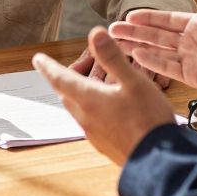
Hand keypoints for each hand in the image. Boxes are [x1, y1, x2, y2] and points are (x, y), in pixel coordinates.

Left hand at [34, 27, 176, 165]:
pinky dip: (90, 111)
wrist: (159, 161)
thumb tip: (95, 34)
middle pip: (66, 95)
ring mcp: (94, 134)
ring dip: (77, 96)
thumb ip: (112, 57)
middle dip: (62, 81)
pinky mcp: (105, 145)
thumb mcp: (133, 82)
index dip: (47, 67)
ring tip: (86, 87)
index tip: (38, 59)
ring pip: (78, 110)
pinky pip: (90, 123)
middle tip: (64, 71)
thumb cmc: (148, 120)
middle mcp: (86, 118)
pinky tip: (106, 111)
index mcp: (88, 100)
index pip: (60, 79)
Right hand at [108, 0, 196, 98]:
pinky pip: (167, 67)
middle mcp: (192, 42)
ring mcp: (191, 59)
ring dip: (137, 46)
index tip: (130, 13)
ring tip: (116, 42)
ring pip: (157, 51)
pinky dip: (151, 62)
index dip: (148, 17)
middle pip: (157, 35)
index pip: (167, 19)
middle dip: (135, 31)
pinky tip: (136, 55)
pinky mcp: (192, 76)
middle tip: (113, 28)